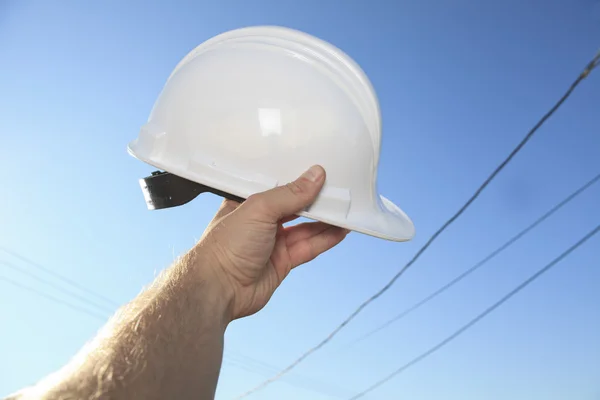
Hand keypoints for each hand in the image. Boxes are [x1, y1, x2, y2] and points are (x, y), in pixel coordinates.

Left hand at [194, 165, 348, 319]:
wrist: (217, 289)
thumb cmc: (225, 246)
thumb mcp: (259, 209)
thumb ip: (289, 194)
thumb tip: (314, 176)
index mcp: (247, 203)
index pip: (278, 186)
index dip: (298, 179)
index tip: (320, 171)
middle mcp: (260, 222)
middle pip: (295, 207)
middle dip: (316, 200)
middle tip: (340, 190)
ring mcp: (272, 243)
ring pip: (305, 228)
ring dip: (325, 220)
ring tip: (346, 209)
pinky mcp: (282, 262)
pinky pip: (308, 247)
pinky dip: (325, 239)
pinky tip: (340, 230)